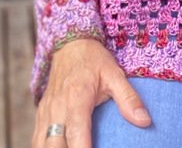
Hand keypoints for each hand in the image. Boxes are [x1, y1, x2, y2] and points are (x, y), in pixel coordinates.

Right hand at [33, 38, 151, 147]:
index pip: (76, 133)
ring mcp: (46, 111)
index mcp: (77, 98)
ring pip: (40, 143)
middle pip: (54, 144)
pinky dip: (43, 147)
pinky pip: (36, 138)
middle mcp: (57, 107)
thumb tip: (145, 121)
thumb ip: (128, 98)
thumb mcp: (115, 74)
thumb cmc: (93, 60)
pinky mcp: (41, 113)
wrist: (70, 44)